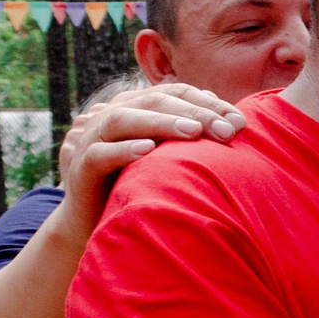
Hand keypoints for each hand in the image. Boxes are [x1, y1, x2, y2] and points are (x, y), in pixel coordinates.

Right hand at [57, 84, 241, 225]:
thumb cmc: (140, 185)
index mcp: (134, 108)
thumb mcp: (168, 157)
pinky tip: (148, 151)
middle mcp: (110, 116)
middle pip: (152, 101)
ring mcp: (90, 140)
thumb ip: (191, 136)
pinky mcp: (79, 168)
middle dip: (193, 112)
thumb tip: (233, 120)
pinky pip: (98, 154)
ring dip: (160, 123)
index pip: (173, 94)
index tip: (239, 121)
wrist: (94, 223)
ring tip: (193, 132)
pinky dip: (123, 150)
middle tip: (226, 129)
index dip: (207, 103)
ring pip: (123, 120)